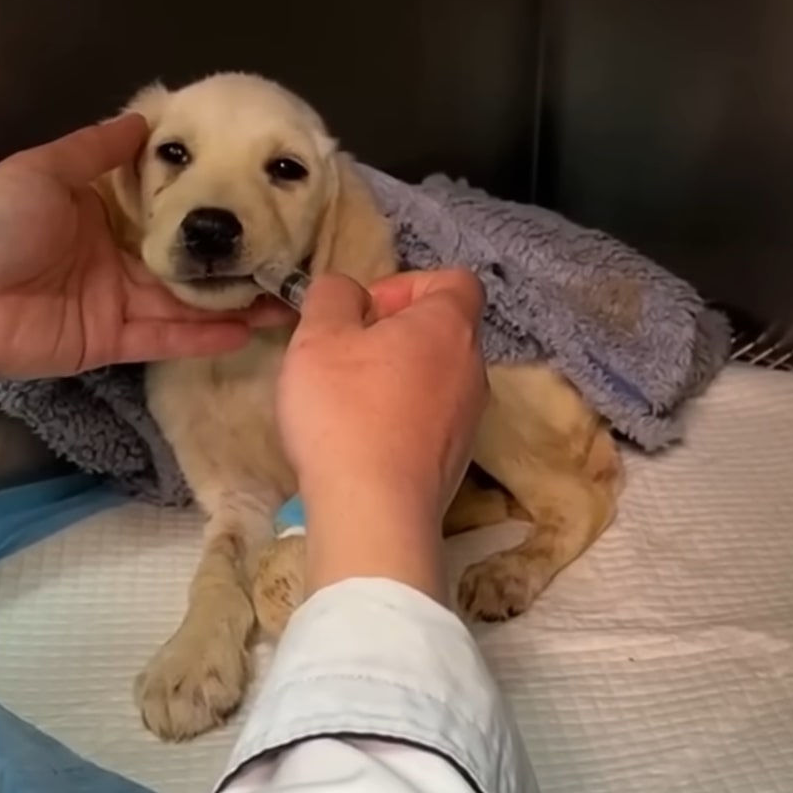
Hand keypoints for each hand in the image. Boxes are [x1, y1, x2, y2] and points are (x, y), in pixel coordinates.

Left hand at [0, 113, 286, 381]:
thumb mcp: (43, 170)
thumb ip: (95, 149)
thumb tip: (144, 119)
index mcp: (99, 210)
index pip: (164, 205)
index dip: (205, 202)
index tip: (251, 193)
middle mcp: (115, 254)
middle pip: (184, 256)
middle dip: (230, 257)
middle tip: (281, 253)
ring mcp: (117, 300)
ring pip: (185, 300)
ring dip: (230, 299)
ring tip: (283, 296)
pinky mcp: (113, 340)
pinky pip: (166, 337)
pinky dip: (203, 337)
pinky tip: (248, 329)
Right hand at [277, 269, 487, 599]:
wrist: (375, 512)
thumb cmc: (346, 411)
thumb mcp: (319, 336)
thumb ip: (333, 296)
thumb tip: (348, 292)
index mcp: (450, 326)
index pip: (454, 280)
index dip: (408, 284)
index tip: (366, 311)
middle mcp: (473, 368)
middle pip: (441, 330)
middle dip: (393, 333)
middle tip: (345, 355)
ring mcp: (470, 419)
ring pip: (435, 377)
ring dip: (395, 377)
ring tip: (346, 401)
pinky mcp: (455, 460)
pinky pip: (431, 419)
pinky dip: (401, 418)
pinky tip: (360, 440)